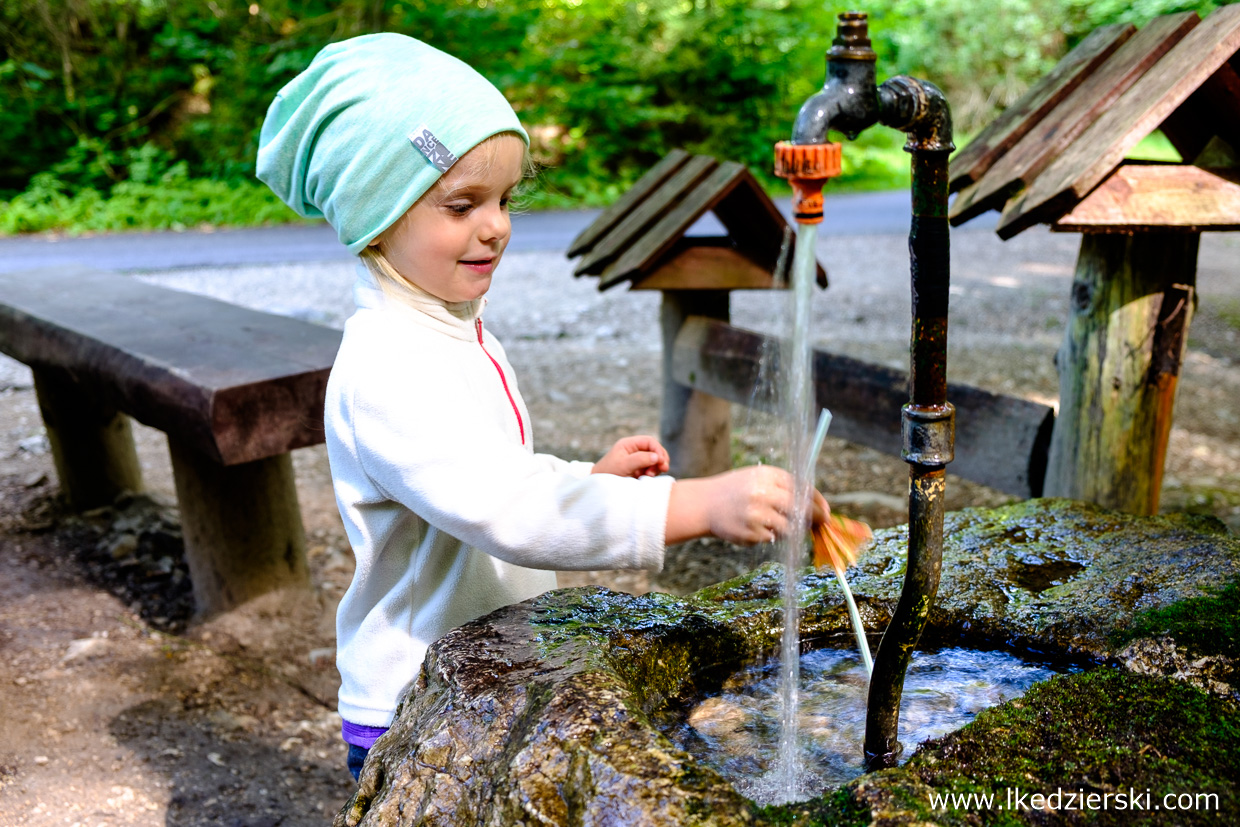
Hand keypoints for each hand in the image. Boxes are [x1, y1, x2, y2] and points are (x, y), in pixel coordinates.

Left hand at [591, 435, 669, 478]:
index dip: (658, 450)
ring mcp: (636, 460)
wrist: (598, 486)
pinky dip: (652, 473)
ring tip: (649, 476)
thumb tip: (657, 457)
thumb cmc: (608, 472)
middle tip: (662, 469)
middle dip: (660, 459)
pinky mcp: (637, 470)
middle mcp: (634, 450)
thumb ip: (640, 459)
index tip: (661, 461)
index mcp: (629, 444)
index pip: (650, 442)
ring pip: (654, 460)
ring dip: (656, 467)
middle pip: (654, 450)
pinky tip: (647, 478)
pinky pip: (650, 469)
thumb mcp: (624, 465)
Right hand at [667, 466, 827, 545]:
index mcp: (767, 475)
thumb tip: (817, 506)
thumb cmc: (736, 491)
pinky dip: (767, 536)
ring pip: (788, 528)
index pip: (802, 488)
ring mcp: (757, 514)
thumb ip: (783, 488)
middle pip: (801, 509)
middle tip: (820, 524)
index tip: (826, 511)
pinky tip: (751, 528)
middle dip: (814, 518)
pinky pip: (771, 538)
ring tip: (769, 524)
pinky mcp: (751, 532)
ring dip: (787, 529)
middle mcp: (763, 493)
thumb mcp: (757, 479)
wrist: (705, 504)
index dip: (818, 501)